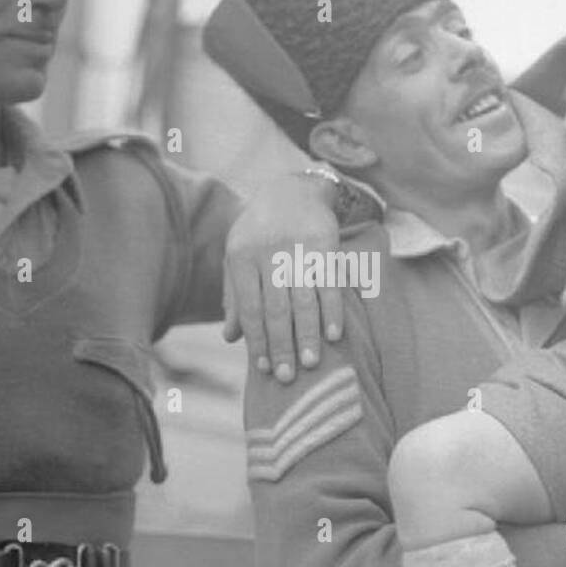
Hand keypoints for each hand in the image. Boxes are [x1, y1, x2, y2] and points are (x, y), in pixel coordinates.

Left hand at [223, 173, 343, 382]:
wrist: (292, 190)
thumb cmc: (259, 233)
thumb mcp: (238, 257)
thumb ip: (235, 296)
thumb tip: (230, 338)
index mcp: (241, 256)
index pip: (250, 308)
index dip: (257, 340)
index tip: (265, 368)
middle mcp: (268, 251)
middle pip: (276, 308)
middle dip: (283, 345)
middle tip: (289, 376)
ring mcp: (298, 247)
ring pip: (304, 299)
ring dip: (308, 334)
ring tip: (312, 363)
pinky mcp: (325, 243)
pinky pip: (329, 283)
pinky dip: (333, 311)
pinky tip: (335, 335)